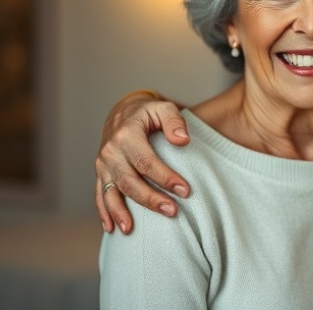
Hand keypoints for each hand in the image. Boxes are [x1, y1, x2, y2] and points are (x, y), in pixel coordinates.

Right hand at [95, 90, 190, 233]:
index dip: (166, 178)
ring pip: (112, 192)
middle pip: (130, 181)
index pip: (147, 161)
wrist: (123, 113)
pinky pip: (99, 195)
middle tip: (173, 211)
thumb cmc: (149, 113)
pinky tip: (112, 229)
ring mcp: (103, 165)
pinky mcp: (100, 174)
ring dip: (122, 213)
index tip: (186, 191)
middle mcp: (110, 151)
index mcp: (126, 134)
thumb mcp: (163, 108)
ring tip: (133, 230)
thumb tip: (183, 140)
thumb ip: (175, 121)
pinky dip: (104, 213)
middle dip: (150, 199)